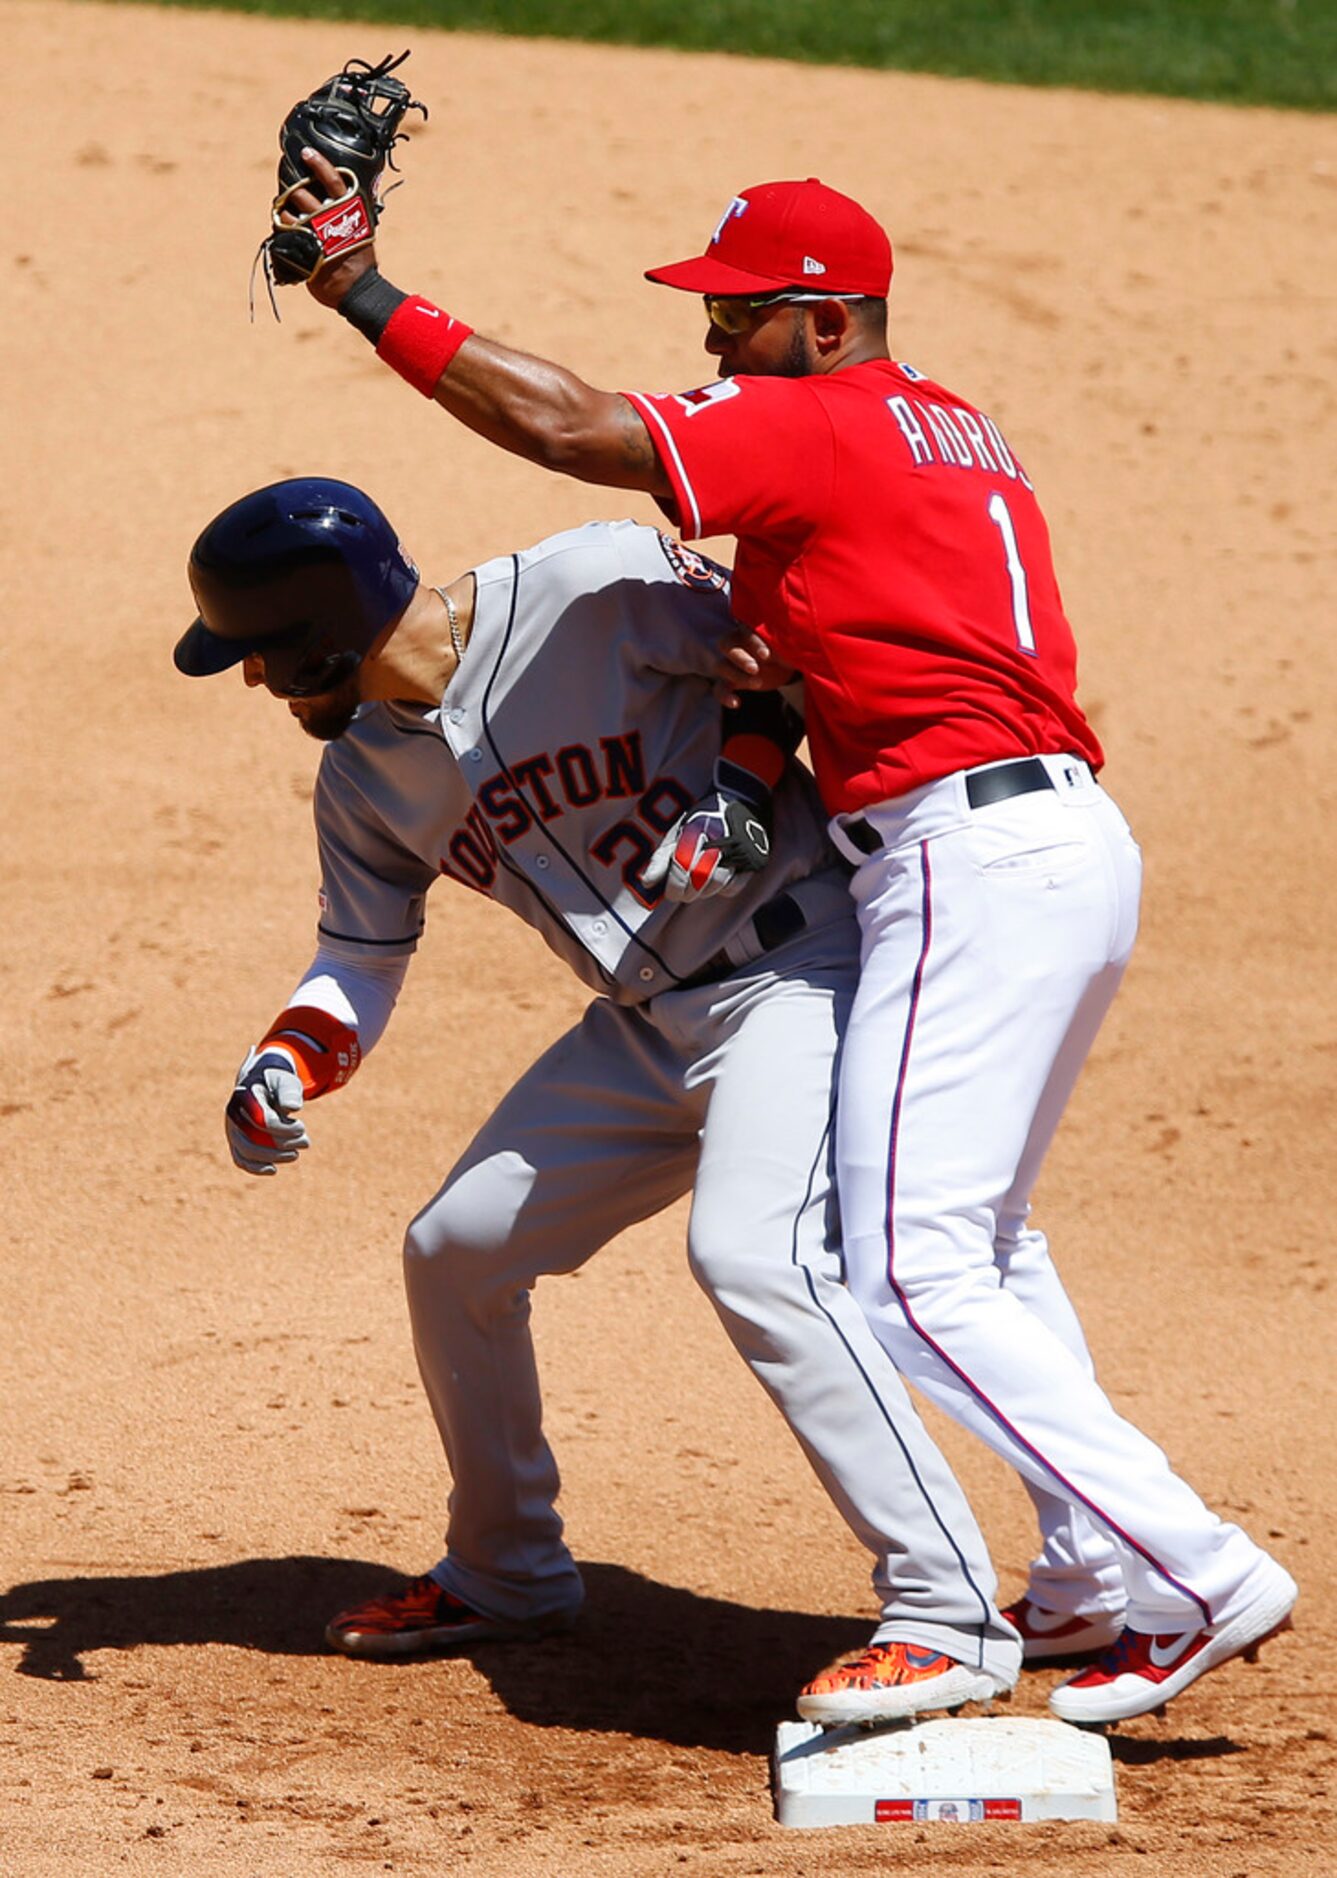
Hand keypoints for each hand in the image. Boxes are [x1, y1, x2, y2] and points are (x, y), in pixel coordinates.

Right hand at [225, 1045, 309, 1175]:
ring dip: (273, 1158)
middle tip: (305, 1142)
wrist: (261, 1085)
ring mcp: (231, 1129)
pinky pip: (240, 1159)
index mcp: (245, 1096)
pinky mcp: (235, 1141)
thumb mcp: (286, 1081)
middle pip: (253, 1139)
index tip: (302, 1127)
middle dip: (282, 1145)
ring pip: (246, 1152)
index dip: (285, 1129)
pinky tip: (273, 1170)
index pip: (263, 1120)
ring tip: (295, 1154)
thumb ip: (289, 1092)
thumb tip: (293, 1107)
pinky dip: (256, 1168)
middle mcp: (233, 1113)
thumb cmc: (277, 1084)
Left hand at [280, 147, 378, 306]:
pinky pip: (283, 229)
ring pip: (289, 209)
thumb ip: (350, 211)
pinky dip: (282, 227)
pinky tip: (286, 230)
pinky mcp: (303, 247)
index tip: (306, 152)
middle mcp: (331, 217)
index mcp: (349, 210)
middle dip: (295, 191)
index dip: (318, 164)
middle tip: (294, 193)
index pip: (333, 179)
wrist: (356, 289)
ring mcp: (315, 232)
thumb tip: (341, 194)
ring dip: (285, 209)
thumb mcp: (362, 230)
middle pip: (303, 191)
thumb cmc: (359, 259)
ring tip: (290, 215)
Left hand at [644, 790, 772, 901]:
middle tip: (683, 891)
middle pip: (698, 880)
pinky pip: (733, 887)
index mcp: (696, 829)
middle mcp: (719, 838)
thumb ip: (661, 858)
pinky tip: (718, 877)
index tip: (670, 892)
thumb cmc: (700, 822)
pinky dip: (723, 888)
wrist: (736, 803)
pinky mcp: (753, 861)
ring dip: (704, 890)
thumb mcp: (677, 833)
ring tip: (699, 883)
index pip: (682, 866)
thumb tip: (647, 883)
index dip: (674, 886)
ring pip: (716, 885)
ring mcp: (739, 850)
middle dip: (686, 891)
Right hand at [714, 630, 795, 706]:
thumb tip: (785, 647)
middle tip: (755, 669)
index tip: (766, 655)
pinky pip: (720, 688)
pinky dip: (725, 696)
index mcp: (749, 630)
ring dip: (737, 676)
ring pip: (722, 666)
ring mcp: (730, 662)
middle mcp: (736, 643)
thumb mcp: (785, 647)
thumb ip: (782, 645)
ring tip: (757, 683)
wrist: (783, 667)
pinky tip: (736, 703)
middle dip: (740, 658)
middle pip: (727, 645)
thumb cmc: (783, 650)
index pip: (746, 631)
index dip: (754, 643)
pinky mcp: (729, 681)